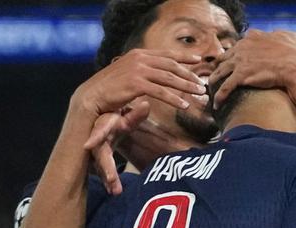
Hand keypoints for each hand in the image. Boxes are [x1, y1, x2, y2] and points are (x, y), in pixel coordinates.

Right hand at [71, 48, 206, 117]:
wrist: (93, 95)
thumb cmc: (112, 87)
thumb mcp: (130, 73)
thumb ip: (145, 70)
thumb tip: (159, 72)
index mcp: (139, 54)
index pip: (166, 54)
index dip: (183, 57)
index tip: (198, 60)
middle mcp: (140, 59)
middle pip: (172, 65)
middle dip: (189, 75)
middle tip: (202, 84)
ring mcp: (138, 70)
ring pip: (169, 78)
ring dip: (186, 87)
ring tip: (199, 94)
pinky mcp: (136, 84)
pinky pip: (161, 92)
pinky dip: (174, 99)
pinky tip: (184, 106)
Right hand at [82, 102, 152, 194]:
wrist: (102, 123)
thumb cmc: (114, 120)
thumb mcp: (125, 118)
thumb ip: (136, 115)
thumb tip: (147, 104)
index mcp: (103, 127)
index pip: (99, 132)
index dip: (94, 138)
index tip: (87, 146)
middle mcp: (99, 142)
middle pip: (101, 155)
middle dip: (106, 168)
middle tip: (112, 180)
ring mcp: (100, 153)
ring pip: (103, 167)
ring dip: (108, 178)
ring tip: (116, 191)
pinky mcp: (102, 162)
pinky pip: (105, 173)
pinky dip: (109, 182)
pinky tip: (114, 191)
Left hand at [211, 29, 295, 105]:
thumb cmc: (295, 54)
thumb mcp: (290, 38)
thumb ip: (284, 36)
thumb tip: (288, 37)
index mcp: (252, 39)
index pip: (237, 46)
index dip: (232, 55)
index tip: (230, 61)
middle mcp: (242, 48)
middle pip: (224, 58)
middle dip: (218, 66)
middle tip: (215, 74)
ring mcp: (240, 62)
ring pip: (220, 71)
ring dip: (214, 80)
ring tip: (210, 88)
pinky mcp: (241, 76)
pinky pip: (225, 88)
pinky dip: (219, 97)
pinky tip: (217, 104)